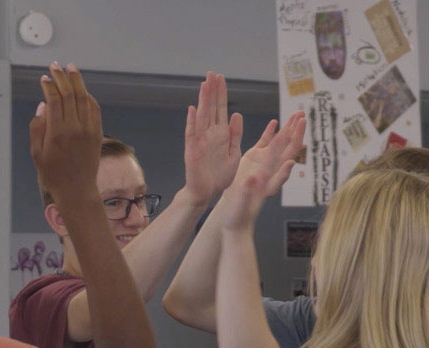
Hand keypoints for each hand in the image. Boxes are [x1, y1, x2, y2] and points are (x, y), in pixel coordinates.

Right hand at [28, 63, 103, 204]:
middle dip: (62, 77)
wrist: (77, 190)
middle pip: (69, 94)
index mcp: (57, 132)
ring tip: (71, 68)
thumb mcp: (37, 153)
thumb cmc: (53, 174)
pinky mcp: (97, 133)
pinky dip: (88, 97)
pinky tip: (83, 90)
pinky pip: (94, 109)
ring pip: (84, 98)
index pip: (54, 100)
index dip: (49, 85)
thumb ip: (38, 127)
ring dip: (77, 81)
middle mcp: (75, 128)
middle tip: (55, 66)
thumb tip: (43, 105)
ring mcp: (88, 130)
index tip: (44, 77)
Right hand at [183, 72, 243, 202]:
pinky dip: (192, 122)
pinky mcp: (193, 151)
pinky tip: (193, 109)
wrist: (209, 193)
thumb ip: (235, 134)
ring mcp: (200, 141)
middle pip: (210, 108)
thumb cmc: (220, 176)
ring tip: (205, 84)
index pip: (221, 109)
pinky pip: (192, 134)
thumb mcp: (234, 153)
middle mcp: (210, 134)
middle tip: (213, 73)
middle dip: (212, 91)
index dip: (221, 93)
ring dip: (203, 100)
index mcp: (221, 134)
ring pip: (202, 116)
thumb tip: (236, 115)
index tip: (221, 78)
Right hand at [214, 113, 305, 230]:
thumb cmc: (239, 215)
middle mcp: (271, 169)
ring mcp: (263, 164)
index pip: (285, 157)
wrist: (234, 219)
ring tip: (297, 113)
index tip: (299, 129)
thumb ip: (248, 190)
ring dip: (288, 129)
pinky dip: (271, 133)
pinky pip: (264, 144)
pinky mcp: (253, 162)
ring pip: (279, 143)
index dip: (293, 142)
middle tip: (302, 114)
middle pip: (287, 147)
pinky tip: (275, 122)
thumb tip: (255, 178)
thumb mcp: (242, 203)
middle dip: (295, 130)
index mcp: (270, 177)